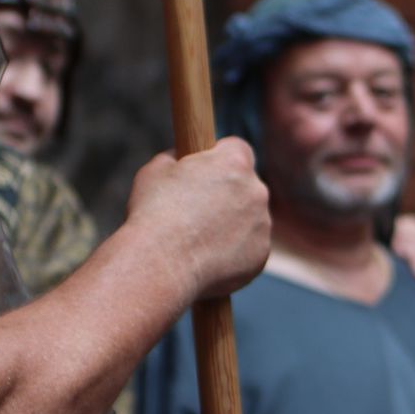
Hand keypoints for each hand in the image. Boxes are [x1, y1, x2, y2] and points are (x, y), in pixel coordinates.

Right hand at [125, 137, 270, 301]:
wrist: (159, 265)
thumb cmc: (153, 213)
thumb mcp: (156, 170)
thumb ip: (177, 159)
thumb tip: (180, 159)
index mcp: (233, 163)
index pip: (237, 148)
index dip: (219, 157)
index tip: (206, 169)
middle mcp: (256, 190)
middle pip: (246, 185)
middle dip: (227, 193)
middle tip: (197, 208)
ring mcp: (262, 225)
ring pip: (249, 217)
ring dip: (231, 223)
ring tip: (198, 238)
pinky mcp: (260, 255)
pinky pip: (249, 247)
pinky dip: (233, 251)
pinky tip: (206, 257)